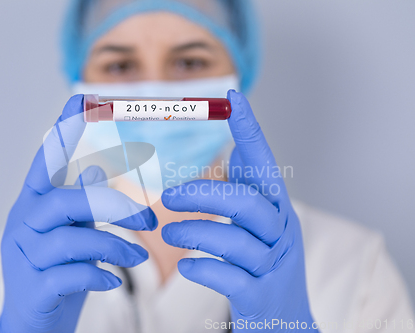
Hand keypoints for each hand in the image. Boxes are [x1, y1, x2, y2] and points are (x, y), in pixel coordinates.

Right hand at [0, 95, 156, 332]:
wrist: (30, 322)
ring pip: (71, 238)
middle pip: (67, 201)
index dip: (66, 129)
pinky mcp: (35, 288)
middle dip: (115, 207)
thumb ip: (83, 203)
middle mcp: (24, 223)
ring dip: (114, 246)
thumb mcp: (72, 232)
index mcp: (34, 203)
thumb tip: (99, 169)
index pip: (48, 159)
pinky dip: (99, 274)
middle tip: (151, 219)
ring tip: (139, 256)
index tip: (85, 98)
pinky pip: (71, 274)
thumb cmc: (56, 269)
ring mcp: (25, 256)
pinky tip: (112, 279)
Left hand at [161, 90, 316, 331]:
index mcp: (275, 207)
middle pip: (247, 204)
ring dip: (197, 233)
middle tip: (167, 197)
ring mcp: (274, 265)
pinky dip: (205, 268)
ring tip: (168, 232)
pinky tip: (186, 266)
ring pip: (238, 242)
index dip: (250, 130)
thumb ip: (246, 188)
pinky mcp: (261, 297)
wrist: (286, 319)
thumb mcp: (257, 222)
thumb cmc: (263, 261)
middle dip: (204, 195)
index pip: (264, 162)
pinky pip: (232, 279)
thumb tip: (235, 146)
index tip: (233, 98)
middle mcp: (280, 231)